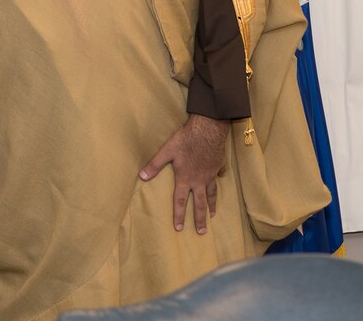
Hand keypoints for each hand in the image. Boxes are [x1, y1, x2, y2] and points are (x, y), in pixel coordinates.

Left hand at [139, 114, 228, 233]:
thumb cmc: (186, 140)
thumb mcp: (167, 151)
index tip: (179, 228)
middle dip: (200, 219)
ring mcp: (210, 174)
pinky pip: (219, 175)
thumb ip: (155, 165)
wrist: (208, 129)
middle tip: (202, 232)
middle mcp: (199, 180)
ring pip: (212, 193)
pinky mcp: (218, 165)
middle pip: (200, 203)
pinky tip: (220, 179)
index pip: (180, 201)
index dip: (178, 215)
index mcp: (186, 179)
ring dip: (211, 205)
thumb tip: (142, 176)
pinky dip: (219, 179)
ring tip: (212, 215)